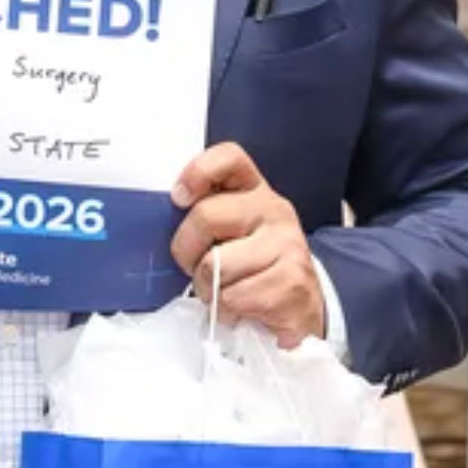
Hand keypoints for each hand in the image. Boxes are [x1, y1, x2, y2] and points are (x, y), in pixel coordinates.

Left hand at [169, 142, 324, 348]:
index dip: (197, 172)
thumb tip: (165, 215)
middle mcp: (274, 211)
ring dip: (207, 288)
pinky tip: (240, 308)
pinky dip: (225, 310)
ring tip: (222, 291)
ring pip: (215, 265)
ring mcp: (287, 245)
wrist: (301, 306)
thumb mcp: (231, 230)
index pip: (228, 158)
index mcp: (254, 190)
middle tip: (195, 266)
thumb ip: (206, 215)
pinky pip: (232, 297)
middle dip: (186, 251)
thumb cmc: (252, 265)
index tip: (179, 198)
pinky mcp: (291, 282)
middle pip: (206, 216)